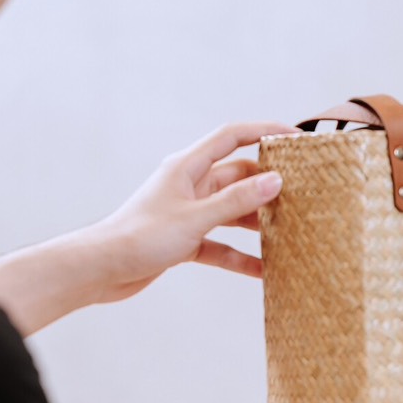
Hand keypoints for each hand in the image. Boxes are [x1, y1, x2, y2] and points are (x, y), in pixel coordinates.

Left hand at [87, 120, 296, 301]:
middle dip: (267, 185)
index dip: (263, 131)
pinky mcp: (184, 239)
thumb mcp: (194, 218)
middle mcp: (189, 185)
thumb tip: (275, 180)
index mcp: (187, 167)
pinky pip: (220, 244)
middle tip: (302, 194)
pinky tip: (262, 271)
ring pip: (231, 212)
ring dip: (256, 223)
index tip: (295, 137)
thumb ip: (235, 201)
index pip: (232, 137)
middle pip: (237, 177)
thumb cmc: (139, 237)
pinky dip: (239, 256)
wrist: (100, 270)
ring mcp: (187, 213)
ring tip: (289, 233)